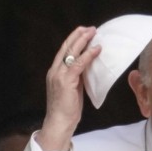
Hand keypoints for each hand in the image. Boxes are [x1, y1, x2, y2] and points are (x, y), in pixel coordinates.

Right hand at [35, 26, 101, 150]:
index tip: (83, 32)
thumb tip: (88, 67)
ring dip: (83, 40)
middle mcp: (54, 71)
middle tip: (91, 28)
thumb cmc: (67, 109)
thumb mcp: (72, 89)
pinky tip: (96, 49)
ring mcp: (58, 75)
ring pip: (71, 52)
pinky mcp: (66, 81)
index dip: (73, 39)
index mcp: (54, 72)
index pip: (63, 51)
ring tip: (93, 32)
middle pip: (66, 47)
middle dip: (78, 35)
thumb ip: (77, 77)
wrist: (59, 122)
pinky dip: (88, 55)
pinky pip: (79, 64)